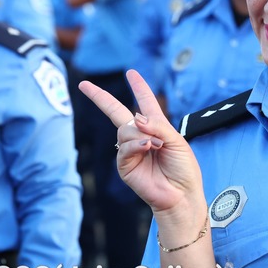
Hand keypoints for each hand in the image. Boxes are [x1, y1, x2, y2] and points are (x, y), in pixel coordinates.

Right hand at [78, 70, 203, 214]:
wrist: (181, 194)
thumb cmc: (184, 168)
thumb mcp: (177, 141)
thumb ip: (158, 125)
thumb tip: (135, 116)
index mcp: (156, 127)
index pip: (145, 102)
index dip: (138, 87)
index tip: (131, 73)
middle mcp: (140, 136)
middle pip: (117, 111)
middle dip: (100, 97)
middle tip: (84, 85)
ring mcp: (130, 150)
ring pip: (124, 129)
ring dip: (142, 135)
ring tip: (157, 146)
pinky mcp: (124, 165)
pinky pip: (124, 147)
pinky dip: (137, 145)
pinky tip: (149, 148)